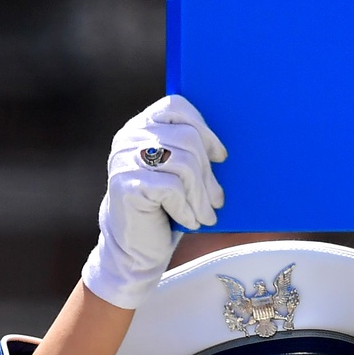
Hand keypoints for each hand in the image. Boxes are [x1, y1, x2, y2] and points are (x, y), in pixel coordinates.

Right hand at [81, 94, 226, 310]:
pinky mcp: (127, 185)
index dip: (204, 128)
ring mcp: (125, 160)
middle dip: (209, 173)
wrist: (135, 248)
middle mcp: (129, 138)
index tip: (220, 157)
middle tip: (218, 199)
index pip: (176, 106)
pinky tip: (191, 221)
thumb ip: (191, 152)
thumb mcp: (179, 175)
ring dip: (202, 195)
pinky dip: (187, 208)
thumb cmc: (164, 208)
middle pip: (187, 138)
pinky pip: (172, 188)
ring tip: (208, 215)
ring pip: (184, 164)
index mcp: (142, 126)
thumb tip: (228, 149)